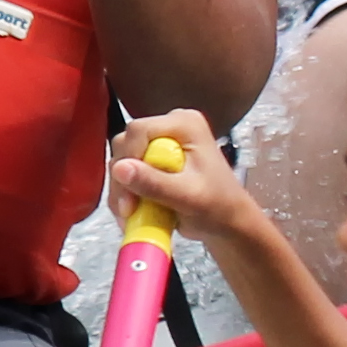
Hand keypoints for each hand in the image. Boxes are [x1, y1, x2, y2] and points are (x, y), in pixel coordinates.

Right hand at [108, 108, 263, 239]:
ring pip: (121, 162)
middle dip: (123, 180)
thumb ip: (154, 183)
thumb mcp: (187, 197)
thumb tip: (120, 168)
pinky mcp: (150, 162)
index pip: (139, 130)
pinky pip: (125, 174)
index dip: (128, 160)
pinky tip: (133, 213)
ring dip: (122, 191)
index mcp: (185, 124)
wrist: (226, 222)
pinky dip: (125, 195)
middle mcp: (169, 128)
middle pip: (126, 146)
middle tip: (129, 209)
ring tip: (132, 215)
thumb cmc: (218, 206)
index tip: (130, 193)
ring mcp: (158, 145)